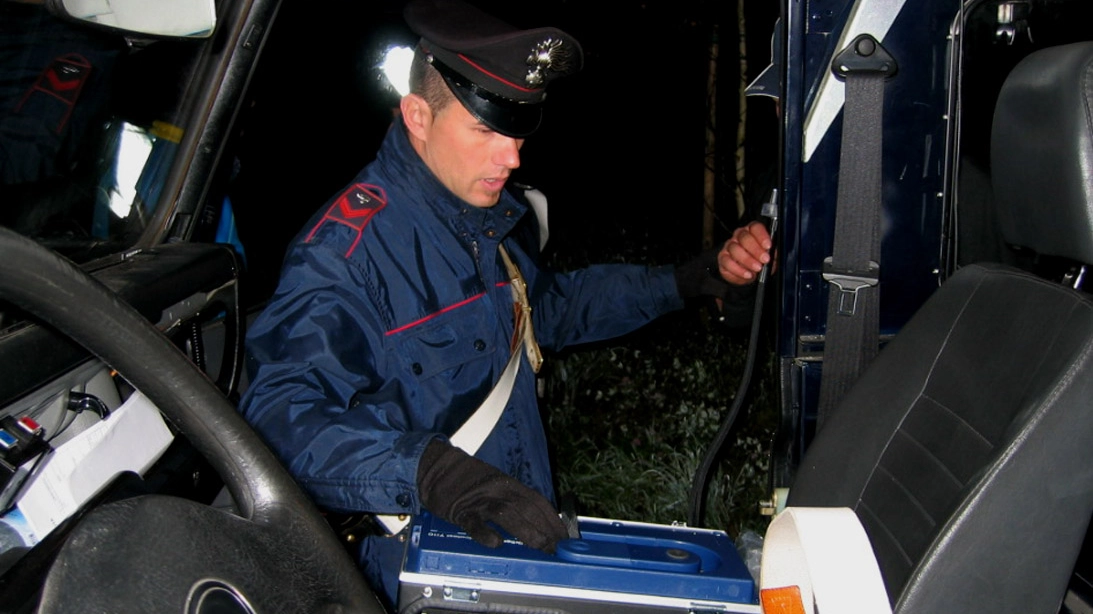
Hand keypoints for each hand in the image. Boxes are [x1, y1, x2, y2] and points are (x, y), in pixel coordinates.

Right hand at [417, 439, 567, 552]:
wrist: (435, 466)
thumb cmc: (466, 479)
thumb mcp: (494, 483)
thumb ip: (512, 499)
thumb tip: (535, 521)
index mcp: (508, 484)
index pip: (537, 501)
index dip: (552, 519)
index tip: (564, 536)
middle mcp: (497, 490)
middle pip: (527, 508)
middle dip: (546, 528)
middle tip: (557, 547)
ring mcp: (479, 500)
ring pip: (506, 513)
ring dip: (526, 530)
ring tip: (540, 546)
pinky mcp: (459, 510)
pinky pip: (473, 522)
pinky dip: (484, 532)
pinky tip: (495, 543)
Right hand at [717, 221, 773, 284]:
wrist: (748, 273)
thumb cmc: (760, 261)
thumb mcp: (771, 256)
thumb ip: (773, 252)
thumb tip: (776, 253)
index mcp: (752, 231)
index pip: (755, 227)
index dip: (762, 236)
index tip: (768, 246)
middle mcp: (739, 236)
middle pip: (744, 237)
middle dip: (756, 249)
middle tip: (765, 260)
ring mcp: (729, 246)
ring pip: (735, 249)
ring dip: (747, 260)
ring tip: (757, 268)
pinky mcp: (723, 258)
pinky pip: (727, 262)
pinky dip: (738, 270)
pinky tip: (747, 274)